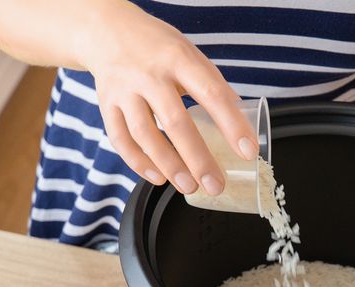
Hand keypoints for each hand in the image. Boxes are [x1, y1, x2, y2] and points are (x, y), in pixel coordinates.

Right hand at [80, 0, 256, 194]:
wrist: (108, 31)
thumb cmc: (158, 48)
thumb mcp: (190, 55)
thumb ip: (212, 86)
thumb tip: (239, 122)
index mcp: (179, 59)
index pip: (211, 94)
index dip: (232, 125)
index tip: (248, 151)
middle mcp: (150, 74)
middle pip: (175, 122)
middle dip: (198, 159)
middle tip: (215, 185)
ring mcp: (124, 90)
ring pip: (145, 135)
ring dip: (169, 166)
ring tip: (189, 187)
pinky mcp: (107, 104)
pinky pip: (120, 139)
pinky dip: (138, 163)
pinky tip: (158, 177)